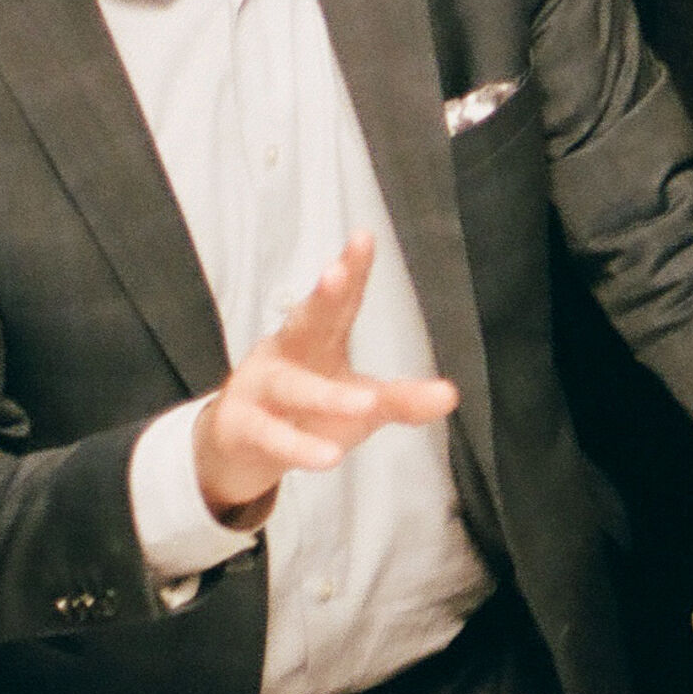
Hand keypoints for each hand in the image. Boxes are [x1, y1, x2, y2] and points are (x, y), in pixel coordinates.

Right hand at [194, 235, 459, 520]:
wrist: (240, 452)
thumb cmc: (308, 414)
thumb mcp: (361, 407)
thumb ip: (402, 400)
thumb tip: (452, 394)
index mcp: (316, 340)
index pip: (339, 303)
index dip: (351, 270)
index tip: (363, 236)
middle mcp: (285, 354)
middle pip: (304, 320)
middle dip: (321, 297)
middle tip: (336, 274)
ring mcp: (258, 388)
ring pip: (291, 386)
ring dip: (325, 394)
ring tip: (366, 404)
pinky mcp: (241, 427)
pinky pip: (270, 435)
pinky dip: (298, 446)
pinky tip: (327, 457)